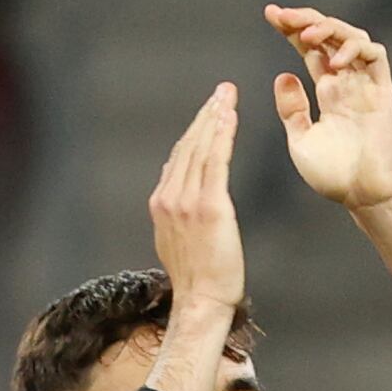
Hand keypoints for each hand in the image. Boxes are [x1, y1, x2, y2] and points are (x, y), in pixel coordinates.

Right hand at [147, 85, 245, 322]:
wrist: (202, 300)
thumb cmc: (200, 277)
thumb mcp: (178, 237)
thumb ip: (176, 208)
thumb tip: (175, 182)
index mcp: (161, 202)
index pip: (179, 156)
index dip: (195, 130)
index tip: (209, 110)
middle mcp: (169, 196)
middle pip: (188, 145)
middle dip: (206, 115)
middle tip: (222, 91)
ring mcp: (185, 200)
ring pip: (200, 148)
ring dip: (214, 117)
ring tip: (227, 95)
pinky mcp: (208, 206)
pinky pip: (215, 161)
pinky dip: (222, 135)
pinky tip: (230, 117)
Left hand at [264, 6, 391, 208]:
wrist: (365, 198)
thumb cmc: (334, 177)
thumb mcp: (300, 139)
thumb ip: (291, 109)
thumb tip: (284, 75)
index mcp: (328, 93)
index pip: (310, 49)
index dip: (292, 28)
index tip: (269, 14)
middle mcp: (348, 84)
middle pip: (330, 36)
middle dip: (306, 19)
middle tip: (282, 15)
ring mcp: (366, 88)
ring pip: (354, 38)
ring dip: (330, 28)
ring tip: (308, 34)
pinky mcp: (383, 94)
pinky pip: (375, 57)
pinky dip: (355, 49)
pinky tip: (334, 62)